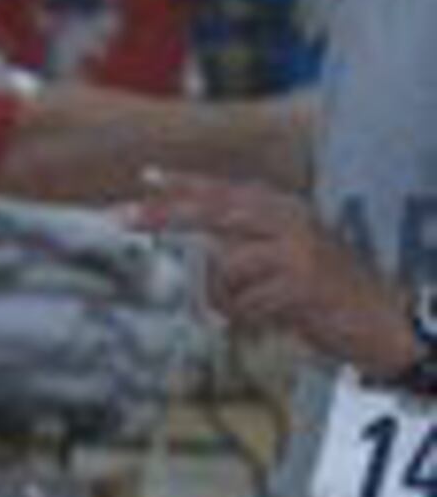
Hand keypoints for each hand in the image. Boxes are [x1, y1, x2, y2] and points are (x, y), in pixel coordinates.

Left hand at [134, 171, 414, 375]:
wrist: (378, 320)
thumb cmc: (320, 295)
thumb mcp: (279, 263)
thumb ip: (239, 250)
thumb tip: (194, 251)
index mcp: (281, 211)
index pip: (224, 191)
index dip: (184, 185)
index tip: (143, 176)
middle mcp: (288, 219)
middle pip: (210, 212)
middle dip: (161, 216)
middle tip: (116, 219)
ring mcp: (296, 248)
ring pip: (221, 268)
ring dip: (225, 302)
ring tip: (259, 311)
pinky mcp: (300, 281)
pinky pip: (241, 303)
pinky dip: (246, 319)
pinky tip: (276, 320)